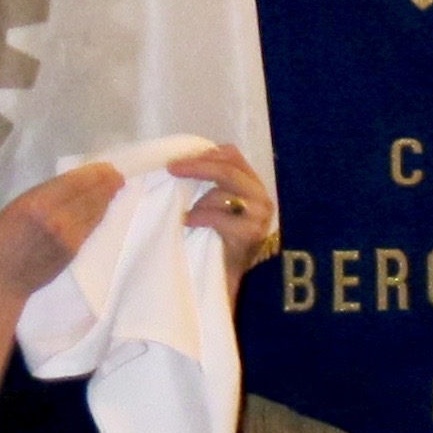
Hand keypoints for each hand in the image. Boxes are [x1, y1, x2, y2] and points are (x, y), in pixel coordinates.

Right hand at [0, 163, 122, 300]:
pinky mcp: (73, 251)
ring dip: (106, 197)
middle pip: (87, 195)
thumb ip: (38, 199)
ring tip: (116, 186)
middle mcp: (55, 217)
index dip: (92, 174)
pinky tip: (104, 208)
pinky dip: (99, 214)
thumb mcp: (11, 211)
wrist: (0, 282)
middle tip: (117, 174)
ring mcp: (67, 236)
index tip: (105, 166)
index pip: (72, 183)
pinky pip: (90, 227)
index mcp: (34, 203)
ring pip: (92, 211)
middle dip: (105, 183)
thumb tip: (64, 188)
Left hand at [170, 143, 279, 282]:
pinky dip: (200, 216)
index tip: (179, 158)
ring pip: (223, 192)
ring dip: (199, 200)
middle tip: (171, 169)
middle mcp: (261, 197)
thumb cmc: (215, 240)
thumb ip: (209, 184)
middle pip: (228, 169)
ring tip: (187, 213)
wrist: (224, 279)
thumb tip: (182, 162)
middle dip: (197, 166)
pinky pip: (220, 216)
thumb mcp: (214, 206)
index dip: (206, 153)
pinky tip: (188, 222)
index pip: (233, 156)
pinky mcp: (250, 234)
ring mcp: (259, 216)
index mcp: (252, 185)